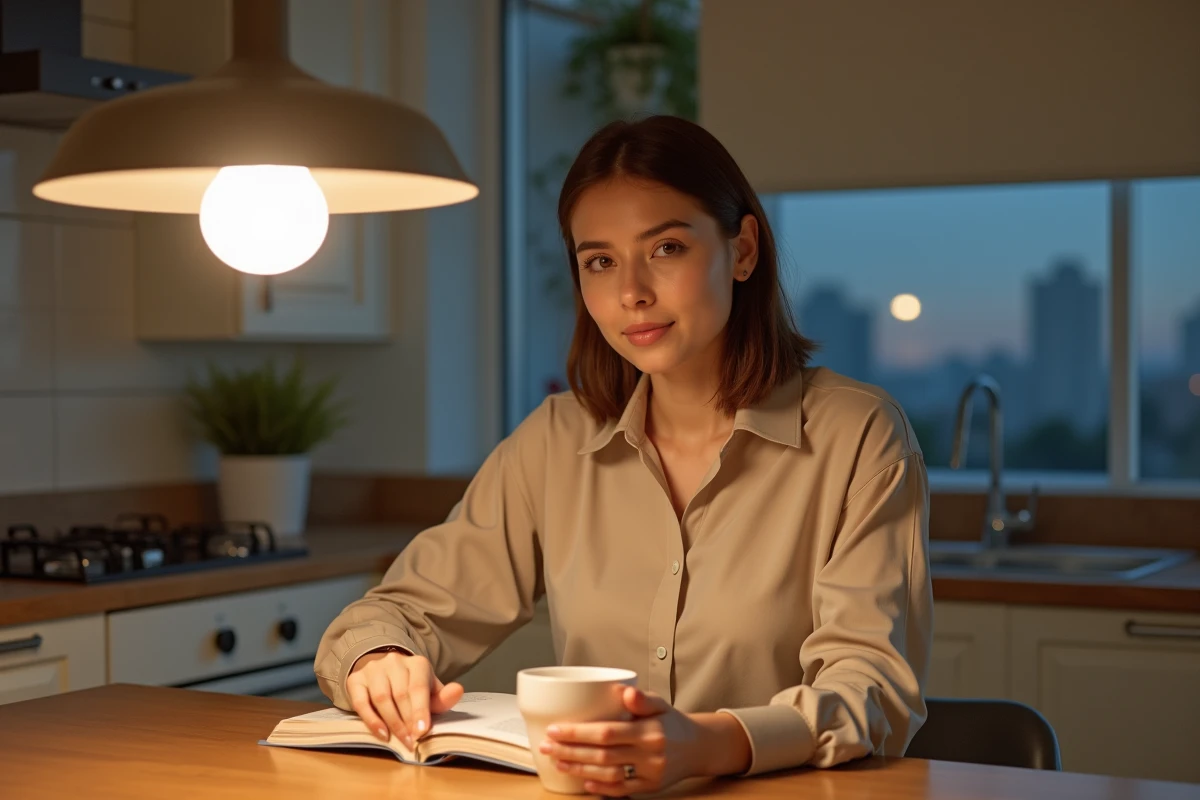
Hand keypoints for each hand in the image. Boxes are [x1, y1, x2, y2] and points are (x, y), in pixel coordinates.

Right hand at [346, 650, 463, 746]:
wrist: (384, 673)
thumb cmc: (412, 687)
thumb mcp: (430, 691)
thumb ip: (442, 697)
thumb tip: (458, 691)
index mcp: (417, 663)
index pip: (418, 687)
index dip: (420, 710)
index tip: (422, 732)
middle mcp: (394, 662)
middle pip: (400, 694)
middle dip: (407, 722)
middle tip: (413, 742)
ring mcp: (373, 669)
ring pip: (381, 698)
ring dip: (392, 723)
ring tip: (401, 740)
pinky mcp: (355, 680)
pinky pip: (361, 702)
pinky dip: (371, 720)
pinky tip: (382, 734)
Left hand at [540, 686, 750, 795]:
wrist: (699, 747)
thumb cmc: (673, 722)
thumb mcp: (660, 703)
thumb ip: (642, 698)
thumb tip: (624, 691)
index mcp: (649, 731)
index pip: (607, 733)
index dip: (578, 733)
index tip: (555, 729)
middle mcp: (650, 755)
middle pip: (602, 756)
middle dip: (570, 751)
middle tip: (547, 746)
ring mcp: (650, 774)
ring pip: (608, 775)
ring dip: (580, 769)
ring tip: (558, 761)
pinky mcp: (651, 787)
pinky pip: (622, 791)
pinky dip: (602, 788)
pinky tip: (584, 782)